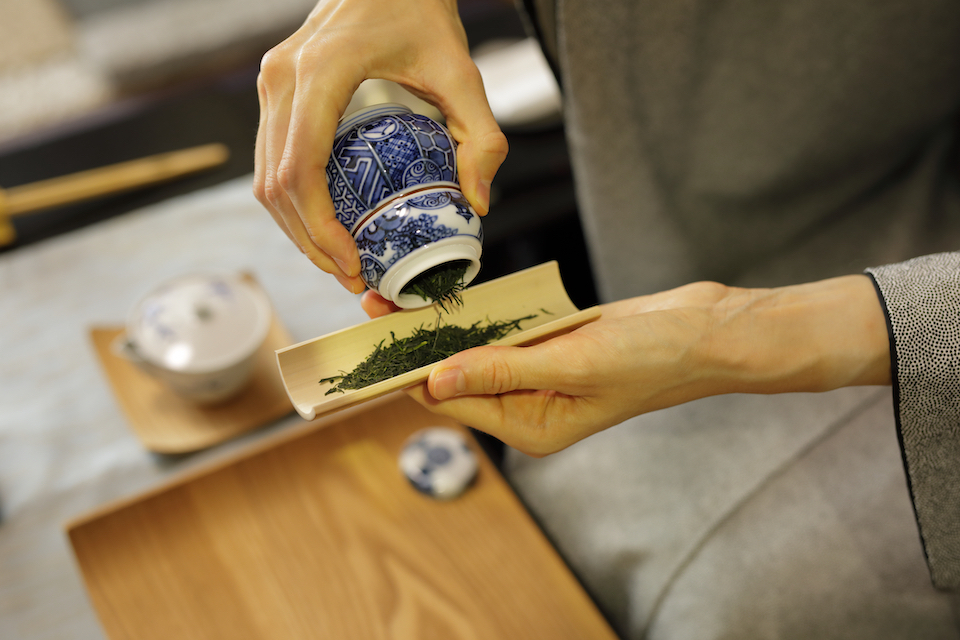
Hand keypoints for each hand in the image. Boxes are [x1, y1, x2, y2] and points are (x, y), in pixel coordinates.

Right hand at [253, 0, 508, 292]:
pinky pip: (270, 160)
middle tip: (352, 278)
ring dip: (296, 229)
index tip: (353, 263)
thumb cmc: (421, 11)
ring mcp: (270, 84)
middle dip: (310, 242)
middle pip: (276, 184)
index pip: (301, 168)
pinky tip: (325, 226)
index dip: (320, 228)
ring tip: (339, 262)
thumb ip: (481, 135)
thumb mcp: (462, 69)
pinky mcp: (273, 90)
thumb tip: (478, 203)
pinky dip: (292, 202)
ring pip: (264, 178)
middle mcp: (281, 79)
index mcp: (321, 72)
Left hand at [378, 276, 889, 455]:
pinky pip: (505, 333)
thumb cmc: (650, 357)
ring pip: (478, 352)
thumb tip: (434, 380)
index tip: (372, 344)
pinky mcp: (552, 347)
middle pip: (458, 377)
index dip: (410, 373)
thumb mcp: (568, 364)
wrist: (704, 329)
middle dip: (419, 346)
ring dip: (446, 328)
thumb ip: (499, 371)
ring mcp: (540, 376)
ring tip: (401, 299)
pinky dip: (482, 316)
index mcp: (530, 427)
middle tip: (377, 309)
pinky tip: (452, 297)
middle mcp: (529, 407)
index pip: (453, 402)